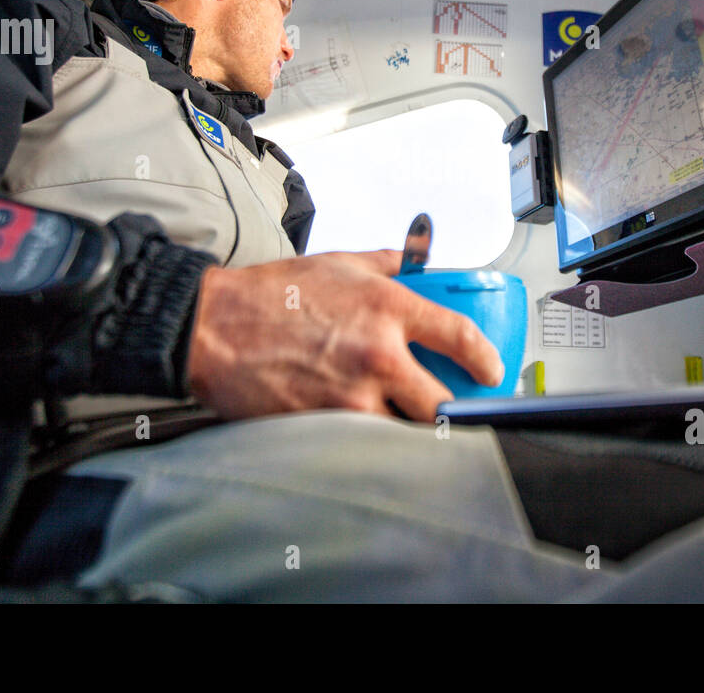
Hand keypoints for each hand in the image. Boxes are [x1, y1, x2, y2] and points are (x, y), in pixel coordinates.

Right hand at [185, 249, 503, 421]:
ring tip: (396, 414)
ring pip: (404, 429)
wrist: (213, 327)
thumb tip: (412, 262)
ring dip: (404, 426)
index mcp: (388, 307)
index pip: (461, 336)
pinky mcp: (326, 424)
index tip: (491, 371)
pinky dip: (369, 437)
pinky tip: (360, 423)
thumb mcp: (337, 263)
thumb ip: (384, 264)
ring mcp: (353, 394)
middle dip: (449, 410)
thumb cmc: (270, 294)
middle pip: (442, 403)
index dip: (486, 360)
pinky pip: (365, 441)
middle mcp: (379, 352)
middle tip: (447, 407)